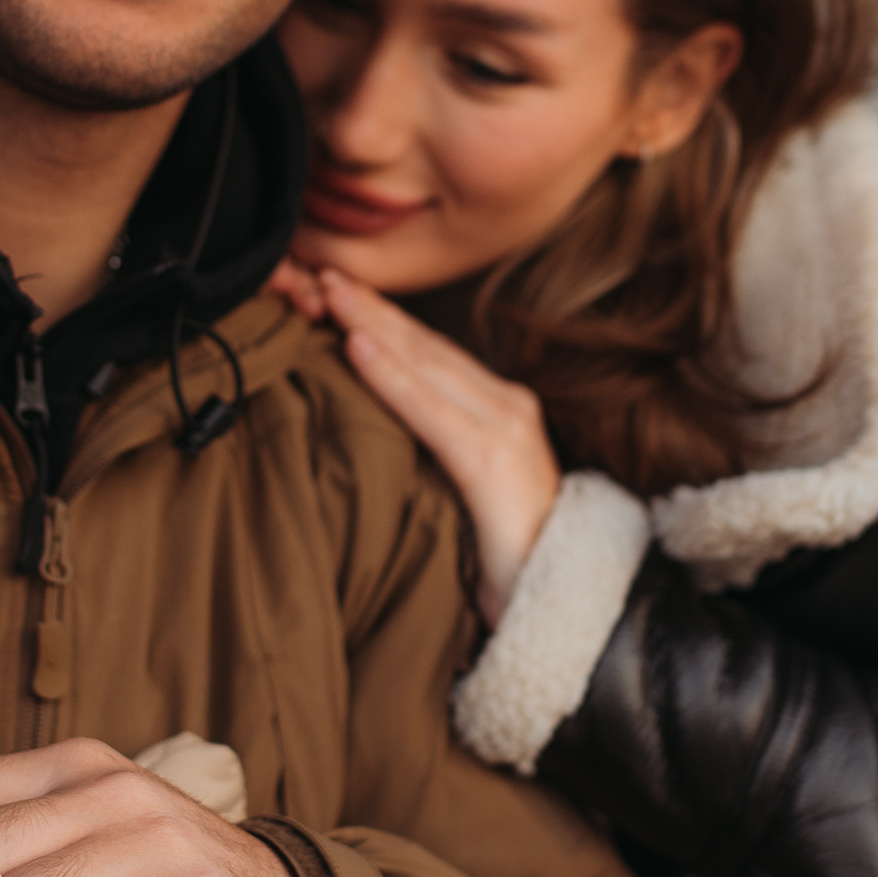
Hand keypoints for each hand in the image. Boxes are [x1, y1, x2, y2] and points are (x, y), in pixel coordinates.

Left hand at [278, 260, 560, 624]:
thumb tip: (370, 431)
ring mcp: (505, 428)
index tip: (337, 290)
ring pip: (425, 364)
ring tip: (329, 293)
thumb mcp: (461, 490)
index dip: (384, 319)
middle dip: (371, 307)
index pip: (432, 354)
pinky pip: (429, 411)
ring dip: (371, 324)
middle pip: (426, 346)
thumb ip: (431, 452)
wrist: (559, 606)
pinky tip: (357, 349)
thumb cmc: (502, 558)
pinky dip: (390, 377)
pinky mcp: (493, 461)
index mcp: (499, 409)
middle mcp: (508, 406)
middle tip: (319, 271)